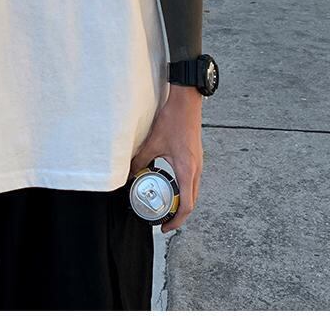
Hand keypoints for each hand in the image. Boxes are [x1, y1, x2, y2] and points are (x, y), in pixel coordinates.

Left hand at [129, 85, 202, 232]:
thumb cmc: (173, 120)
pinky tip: (170, 185)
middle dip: (179, 215)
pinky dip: (183, 189)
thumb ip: (141, 160)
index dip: (177, 221)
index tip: (165, 227)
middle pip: (192, 201)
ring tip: (166, 205)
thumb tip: (131, 174)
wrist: (186, 103)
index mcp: (187, 170)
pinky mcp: (196, 157)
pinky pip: (192, 180)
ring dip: (182, 202)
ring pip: (193, 191)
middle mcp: (196, 170)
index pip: (187, 205)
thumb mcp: (153, 143)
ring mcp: (198, 163)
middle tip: (164, 220)